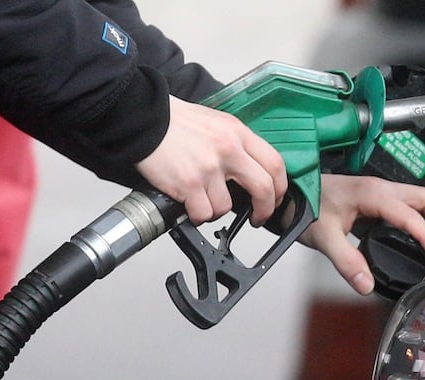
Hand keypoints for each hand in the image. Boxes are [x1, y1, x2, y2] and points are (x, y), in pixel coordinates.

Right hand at [135, 96, 287, 225]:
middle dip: (264, 209)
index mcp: (237, 133)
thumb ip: (235, 144)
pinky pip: (203, 213)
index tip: (274, 198)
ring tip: (202, 199)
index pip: (275, 163)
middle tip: (257, 217)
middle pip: (264, 188)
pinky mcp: (189, 183)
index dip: (280, 188)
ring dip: (215, 210)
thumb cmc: (175, 122)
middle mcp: (228, 149)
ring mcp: (209, 167)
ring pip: (227, 207)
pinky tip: (188, 204)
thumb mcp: (216, 123)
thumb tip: (249, 172)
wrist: (145, 118)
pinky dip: (196, 214)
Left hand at [300, 174, 424, 295]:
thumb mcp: (325, 238)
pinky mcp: (374, 197)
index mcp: (372, 194)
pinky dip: (418, 219)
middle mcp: (380, 188)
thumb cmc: (305, 207)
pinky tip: (413, 237)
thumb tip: (366, 285)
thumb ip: (347, 263)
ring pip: (418, 198)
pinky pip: (406, 204)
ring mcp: (378, 191)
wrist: (291, 195)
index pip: (410, 215)